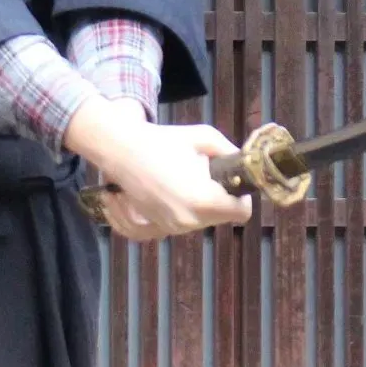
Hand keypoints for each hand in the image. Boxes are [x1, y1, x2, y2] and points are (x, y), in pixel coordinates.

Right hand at [64, 96, 252, 240]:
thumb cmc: (164, 141)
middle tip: (204, 173)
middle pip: (223, 217)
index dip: (241, 195)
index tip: (230, 180)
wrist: (122, 151)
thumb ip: (230, 152)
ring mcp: (171, 228)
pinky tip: (173, 191)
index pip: (242, 212)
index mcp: (203, 200)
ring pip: (203, 221)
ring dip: (202, 204)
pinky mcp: (157, 229)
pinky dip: (184, 210)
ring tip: (184, 179)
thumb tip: (243, 164)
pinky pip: (183, 224)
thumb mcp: (205, 137)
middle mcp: (189, 221)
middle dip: (220, 197)